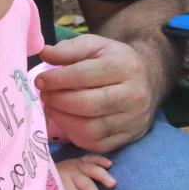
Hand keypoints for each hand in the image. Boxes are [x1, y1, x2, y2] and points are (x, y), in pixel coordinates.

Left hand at [34, 35, 160, 152]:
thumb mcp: (95, 46)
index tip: (40, 81)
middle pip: (87, 105)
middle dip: (58, 101)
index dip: (57, 80)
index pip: (84, 75)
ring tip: (52, 108)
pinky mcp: (128, 138)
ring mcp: (133, 120)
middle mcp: (134, 95)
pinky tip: (66, 120)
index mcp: (125, 66)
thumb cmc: (114, 61)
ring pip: (90, 128)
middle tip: (44, 96)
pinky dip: (74, 134)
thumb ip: (69, 49)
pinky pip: (95, 143)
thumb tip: (43, 53)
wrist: (148, 79)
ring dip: (62, 120)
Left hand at [54, 154, 115, 189]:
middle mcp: (68, 173)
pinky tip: (110, 164)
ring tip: (113, 185)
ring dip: (103, 177)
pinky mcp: (79, 160)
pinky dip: (100, 160)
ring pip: (92, 169)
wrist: (38, 173)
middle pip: (86, 186)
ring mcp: (74, 165)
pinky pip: (91, 158)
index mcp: (60, 184)